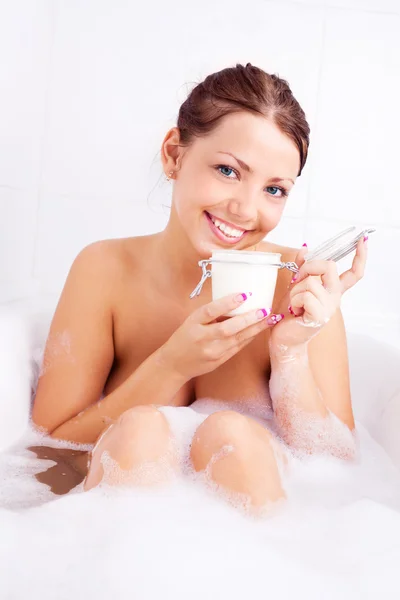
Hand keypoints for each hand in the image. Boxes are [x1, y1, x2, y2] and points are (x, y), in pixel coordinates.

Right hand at [161, 293, 282, 380]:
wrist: (175, 364)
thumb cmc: (185, 337)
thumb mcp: (192, 320)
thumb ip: (211, 313)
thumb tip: (238, 300)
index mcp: (193, 323)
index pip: (210, 311)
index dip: (227, 303)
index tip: (244, 294)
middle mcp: (202, 338)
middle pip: (227, 329)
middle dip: (248, 319)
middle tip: (265, 309)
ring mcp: (211, 351)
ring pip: (237, 339)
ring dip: (256, 328)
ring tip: (271, 318)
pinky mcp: (219, 360)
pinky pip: (238, 347)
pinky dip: (250, 337)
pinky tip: (260, 329)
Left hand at [270, 236, 367, 348]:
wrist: (284, 338)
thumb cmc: (289, 314)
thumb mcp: (295, 286)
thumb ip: (302, 269)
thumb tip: (305, 249)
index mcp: (332, 290)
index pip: (353, 273)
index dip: (360, 256)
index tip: (363, 240)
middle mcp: (334, 298)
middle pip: (330, 266)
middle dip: (309, 267)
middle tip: (297, 280)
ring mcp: (329, 307)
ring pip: (311, 282)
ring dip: (295, 291)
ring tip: (295, 304)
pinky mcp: (320, 316)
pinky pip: (306, 295)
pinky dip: (295, 300)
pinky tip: (296, 311)